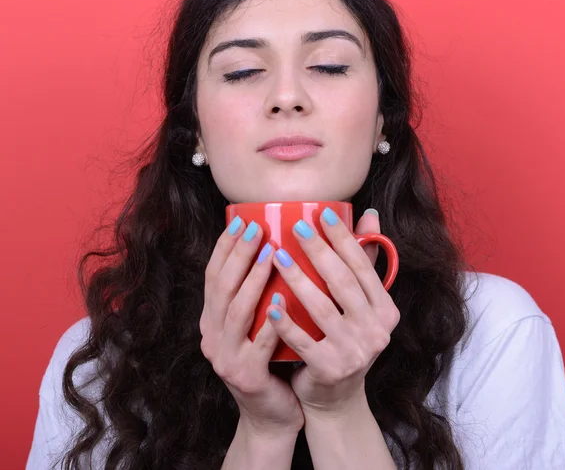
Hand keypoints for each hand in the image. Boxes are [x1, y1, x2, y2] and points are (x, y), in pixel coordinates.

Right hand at [200, 217, 304, 435]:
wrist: (271, 414)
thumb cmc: (272, 359)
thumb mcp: (258, 322)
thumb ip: (261, 291)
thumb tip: (277, 244)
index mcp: (213, 319)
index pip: (213, 275)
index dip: (225, 247)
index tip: (241, 220)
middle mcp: (212, 335)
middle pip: (222, 286)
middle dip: (238, 254)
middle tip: (256, 228)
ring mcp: (225, 357)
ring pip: (237, 310)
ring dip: (253, 279)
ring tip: (270, 253)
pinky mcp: (245, 375)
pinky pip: (259, 343)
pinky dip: (270, 320)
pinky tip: (282, 300)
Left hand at [265, 208, 400, 415]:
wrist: (335, 396)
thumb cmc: (343, 338)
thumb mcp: (360, 304)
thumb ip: (364, 262)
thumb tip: (370, 215)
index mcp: (385, 310)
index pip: (363, 266)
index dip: (344, 238)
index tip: (323, 214)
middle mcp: (376, 331)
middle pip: (343, 283)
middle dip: (319, 251)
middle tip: (296, 227)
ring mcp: (354, 352)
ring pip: (322, 308)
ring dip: (298, 279)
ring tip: (277, 255)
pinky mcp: (330, 369)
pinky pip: (303, 341)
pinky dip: (286, 322)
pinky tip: (270, 302)